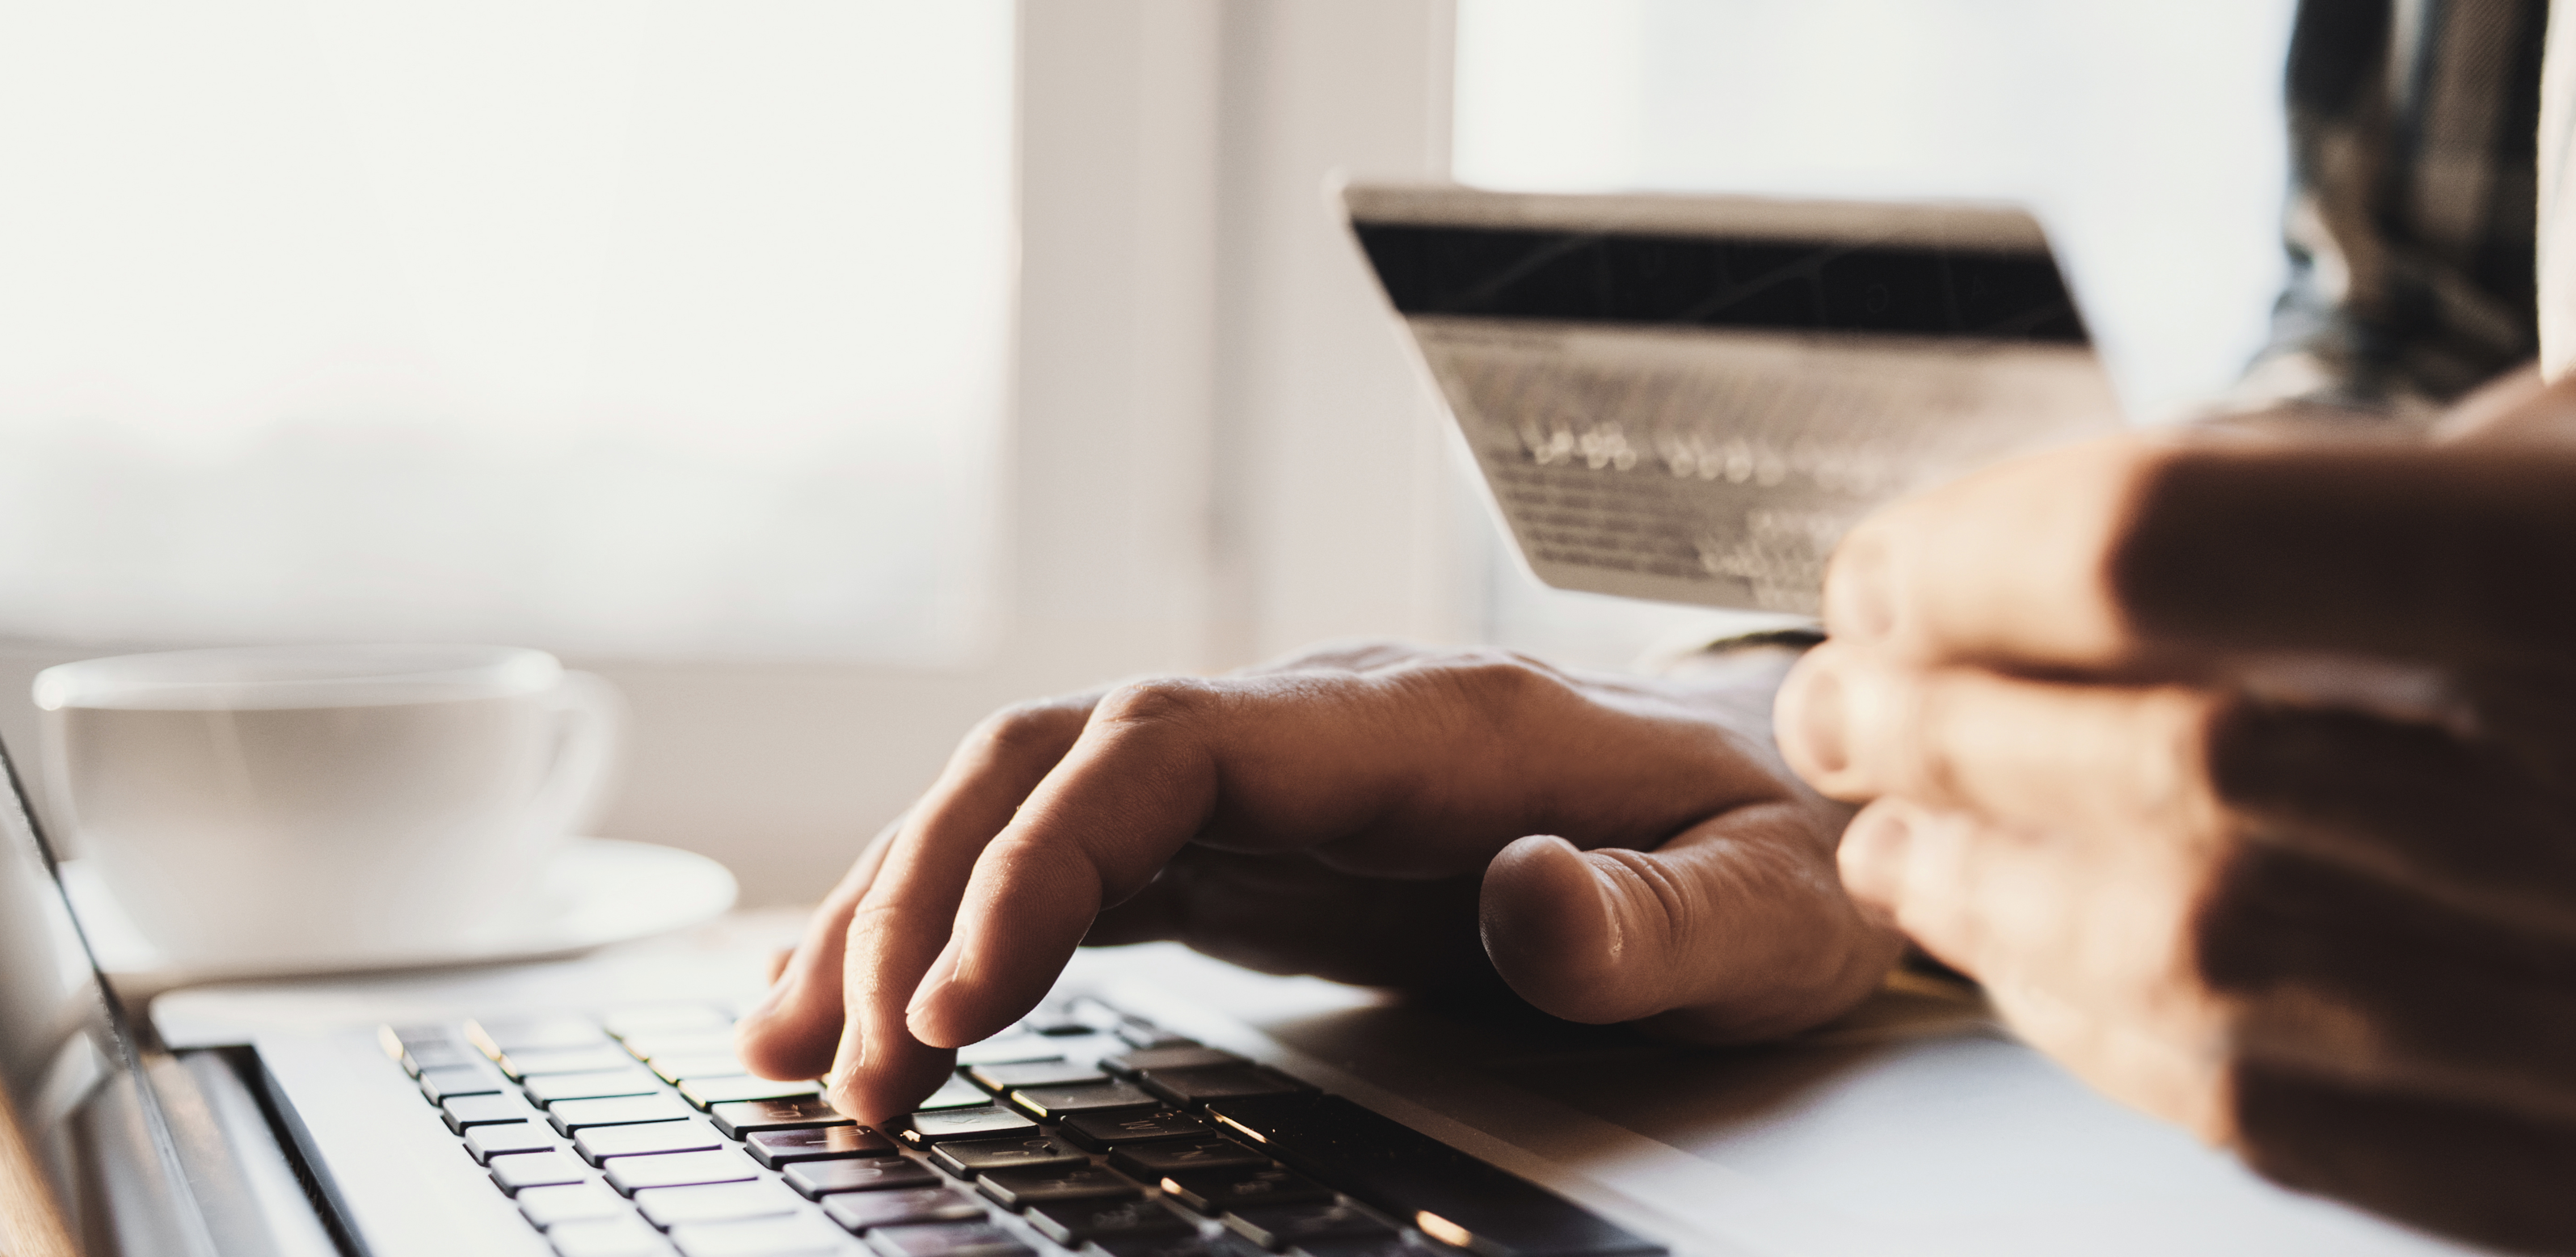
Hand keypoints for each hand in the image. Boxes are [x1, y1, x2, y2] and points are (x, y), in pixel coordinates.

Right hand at [734, 640, 1901, 1121]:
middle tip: (852, 1077)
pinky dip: (956, 930)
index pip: (1166, 743)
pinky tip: (881, 1013)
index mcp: (1413, 727)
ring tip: (793, 1052)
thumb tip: (1528, 913)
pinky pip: (1068, 866)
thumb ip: (1651, 920)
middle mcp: (1308, 731)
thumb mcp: (1767, 908)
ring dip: (899, 914)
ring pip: (1028, 804)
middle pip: (1050, 763)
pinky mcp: (1251, 851)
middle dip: (920, 902)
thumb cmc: (1773, 849)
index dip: (1042, 854)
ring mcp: (1267, 784)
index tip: (962, 997)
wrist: (1782, 802)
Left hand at [1777, 373, 2575, 1255]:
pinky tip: (2024, 963)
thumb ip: (2465, 475)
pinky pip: (2284, 1112)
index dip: (1978, 546)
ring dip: (1984, 884)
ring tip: (1888, 827)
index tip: (1890, 559)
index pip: (2173, 544)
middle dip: (1939, 718)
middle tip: (1836, 693)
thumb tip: (2188, 537)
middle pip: (2145, 752)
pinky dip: (2104, 1034)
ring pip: (2183, 951)